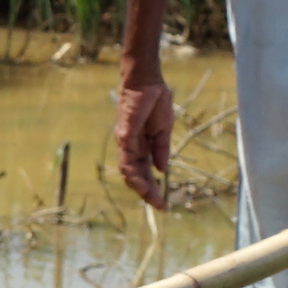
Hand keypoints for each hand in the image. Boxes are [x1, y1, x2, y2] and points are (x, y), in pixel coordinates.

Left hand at [110, 71, 182, 205]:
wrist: (148, 82)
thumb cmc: (155, 102)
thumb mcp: (163, 130)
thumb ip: (161, 150)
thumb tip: (162, 170)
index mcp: (140, 147)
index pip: (143, 172)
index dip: (152, 188)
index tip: (163, 203)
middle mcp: (130, 147)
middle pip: (135, 176)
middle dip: (147, 193)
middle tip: (160, 206)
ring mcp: (125, 142)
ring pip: (129, 172)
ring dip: (141, 187)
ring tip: (153, 198)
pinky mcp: (124, 135)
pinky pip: (128, 158)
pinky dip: (135, 173)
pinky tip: (146, 182)